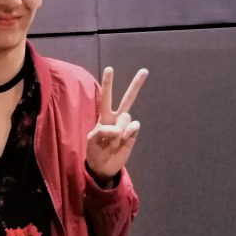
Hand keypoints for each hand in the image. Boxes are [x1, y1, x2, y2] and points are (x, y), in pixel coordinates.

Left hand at [86, 67, 147, 181]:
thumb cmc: (94, 151)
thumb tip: (117, 129)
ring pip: (127, 116)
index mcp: (103, 116)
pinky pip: (134, 126)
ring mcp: (126, 126)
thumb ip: (101, 131)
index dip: (108, 83)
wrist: (103, 167)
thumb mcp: (91, 141)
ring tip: (113, 142)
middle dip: (136, 85)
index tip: (110, 68)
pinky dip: (128, 132)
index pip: (105, 97)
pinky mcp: (133, 135)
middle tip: (144, 71)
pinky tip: (124, 140)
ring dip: (119, 129)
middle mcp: (116, 118)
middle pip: (127, 99)